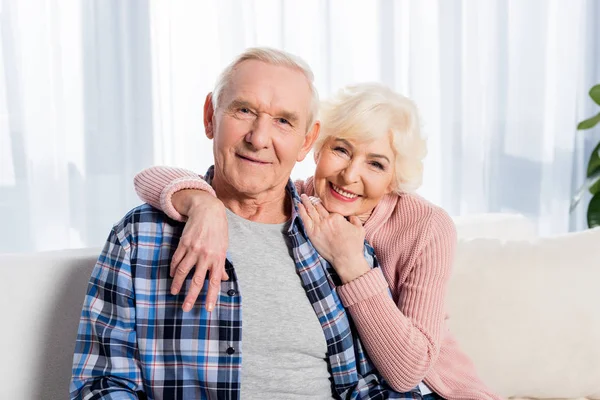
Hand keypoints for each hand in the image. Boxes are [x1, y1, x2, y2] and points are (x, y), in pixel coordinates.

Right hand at [170, 190, 228, 311]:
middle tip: (186, 308)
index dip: (211, 296)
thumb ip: (221, 265)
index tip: (208, 309)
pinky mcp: (184, 243)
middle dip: (191, 296)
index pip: (215, 282)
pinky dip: (174, 269)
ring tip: (174, 292)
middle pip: (197, 280)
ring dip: (177, 284)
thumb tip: (223, 280)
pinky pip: (177, 260)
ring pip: (183, 271)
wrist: (208, 210)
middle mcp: (206, 255)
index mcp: (219, 258)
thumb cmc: (218, 230)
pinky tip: (172, 275)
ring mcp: (194, 249)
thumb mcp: (224, 247)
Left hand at [297, 194, 369, 282]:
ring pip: (310, 211)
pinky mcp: (312, 234)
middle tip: (308, 195)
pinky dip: (301, 211)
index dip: (324, 203)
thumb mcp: (359, 229)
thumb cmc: (354, 245)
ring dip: (305, 202)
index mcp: (337, 217)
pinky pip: (305, 220)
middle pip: (318, 207)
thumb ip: (354, 219)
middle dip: (313, 200)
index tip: (321, 200)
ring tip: (302, 196)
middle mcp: (326, 220)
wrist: (346, 259)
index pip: (328, 206)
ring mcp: (318, 227)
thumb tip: (351, 216)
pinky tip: (298, 205)